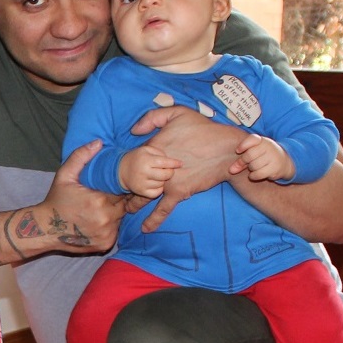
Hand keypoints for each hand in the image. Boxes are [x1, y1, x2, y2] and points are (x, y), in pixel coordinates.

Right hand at [36, 140, 127, 251]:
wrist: (44, 229)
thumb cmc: (55, 201)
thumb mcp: (64, 176)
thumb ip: (81, 156)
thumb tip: (99, 142)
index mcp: (99, 201)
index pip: (121, 190)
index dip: (116, 187)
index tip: (106, 187)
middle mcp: (105, 219)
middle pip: (123, 205)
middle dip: (115, 200)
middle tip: (101, 198)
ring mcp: (106, 234)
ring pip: (120, 219)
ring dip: (113, 213)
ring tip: (97, 210)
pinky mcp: (105, 244)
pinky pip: (114, 232)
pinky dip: (108, 227)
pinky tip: (95, 222)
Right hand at [118, 144, 181, 198]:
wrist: (121, 170)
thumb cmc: (138, 158)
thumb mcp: (147, 150)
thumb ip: (160, 152)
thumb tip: (173, 162)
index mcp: (146, 160)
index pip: (165, 163)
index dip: (174, 163)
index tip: (180, 163)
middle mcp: (144, 172)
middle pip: (166, 175)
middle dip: (169, 172)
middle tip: (166, 170)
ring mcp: (142, 183)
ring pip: (162, 184)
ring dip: (162, 180)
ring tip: (157, 175)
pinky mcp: (141, 191)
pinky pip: (157, 192)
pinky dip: (158, 188)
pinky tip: (155, 183)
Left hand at [126, 105, 245, 231]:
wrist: (226, 148)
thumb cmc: (204, 129)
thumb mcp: (178, 113)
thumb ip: (153, 117)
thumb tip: (134, 131)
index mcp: (154, 149)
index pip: (135, 159)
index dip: (129, 164)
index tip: (121, 170)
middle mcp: (155, 167)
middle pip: (135, 179)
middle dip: (126, 186)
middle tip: (117, 192)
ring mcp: (166, 182)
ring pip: (144, 195)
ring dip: (134, 203)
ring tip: (126, 209)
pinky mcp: (178, 193)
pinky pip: (163, 210)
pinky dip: (154, 220)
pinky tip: (145, 229)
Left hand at [233, 133, 293, 181]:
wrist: (284, 163)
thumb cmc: (263, 157)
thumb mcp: (254, 153)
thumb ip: (242, 159)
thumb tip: (231, 171)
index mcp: (262, 140)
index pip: (252, 139)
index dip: (243, 145)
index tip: (238, 151)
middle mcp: (269, 147)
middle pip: (249, 156)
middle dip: (244, 162)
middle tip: (247, 164)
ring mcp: (273, 157)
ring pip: (253, 166)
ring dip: (251, 169)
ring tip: (255, 167)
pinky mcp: (275, 168)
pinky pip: (258, 174)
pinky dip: (254, 176)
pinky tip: (255, 175)